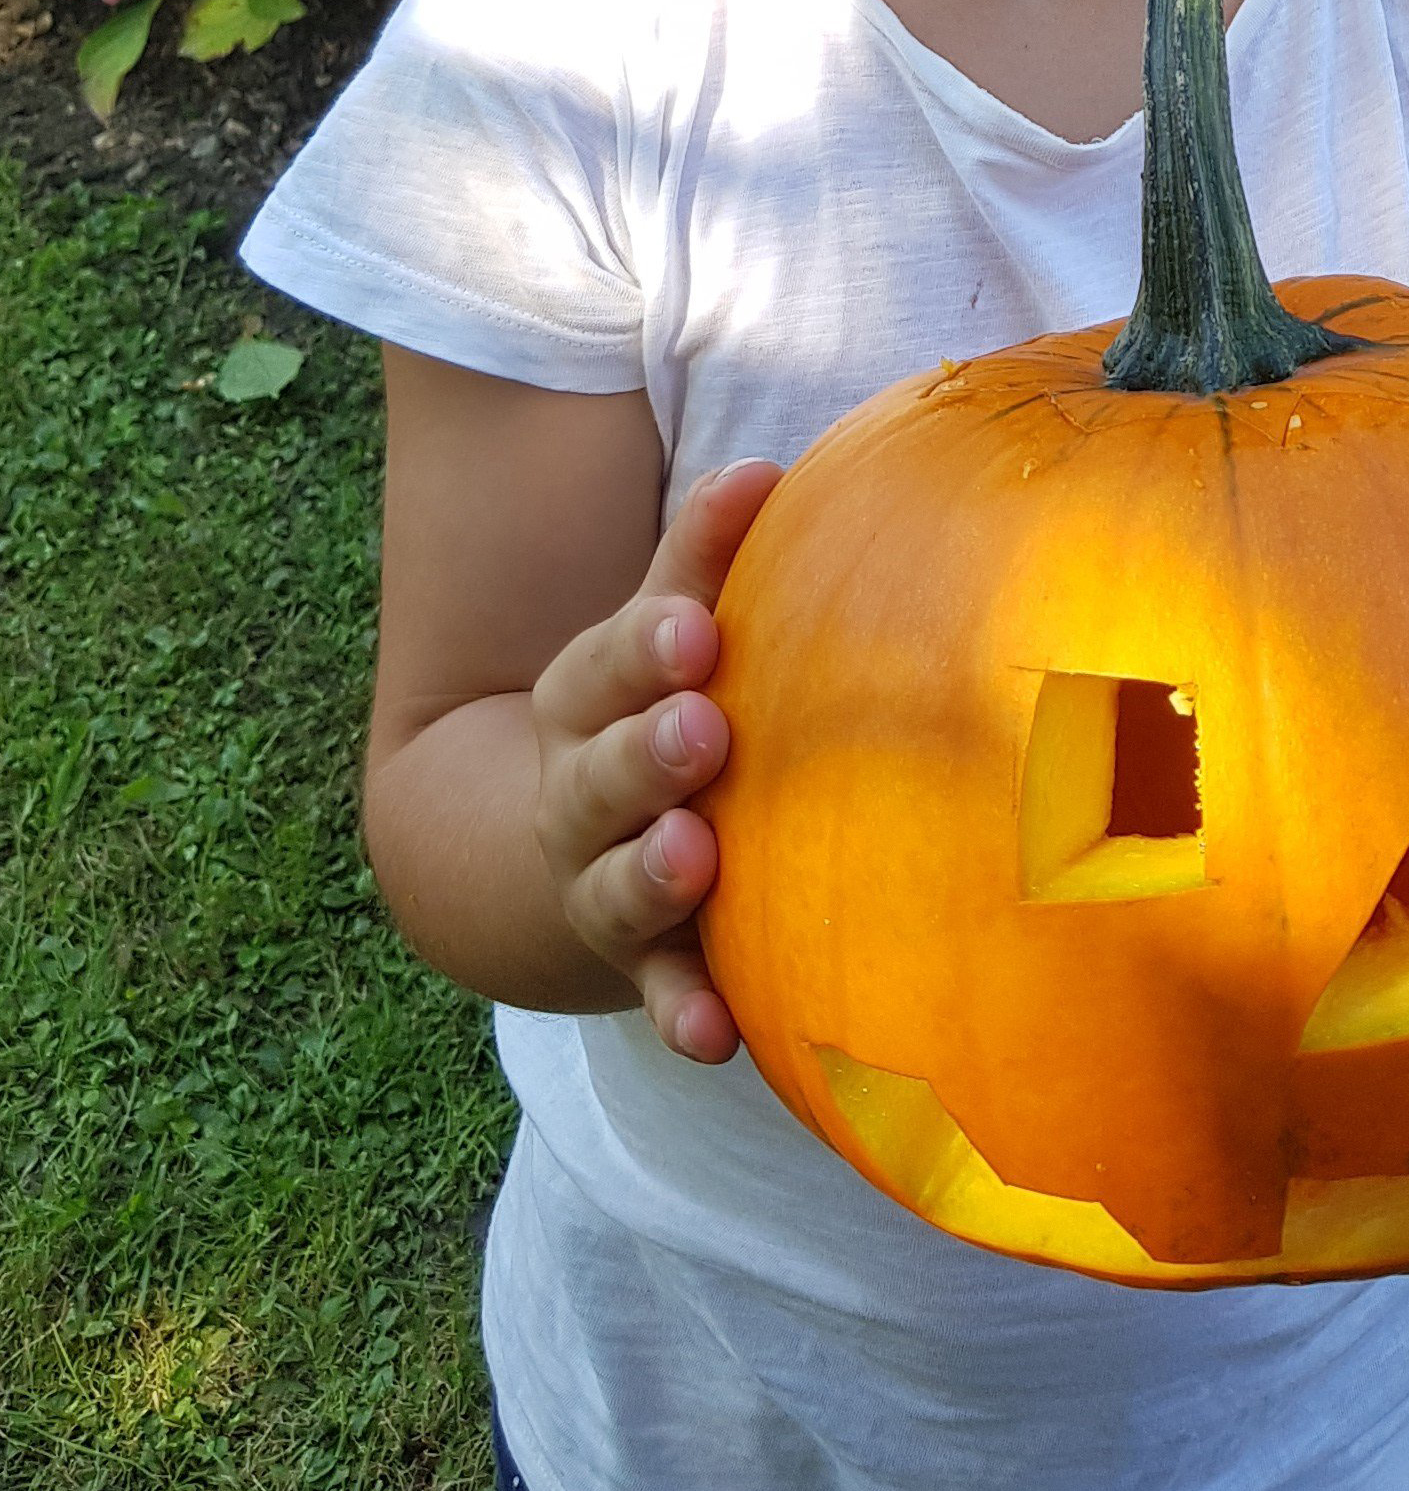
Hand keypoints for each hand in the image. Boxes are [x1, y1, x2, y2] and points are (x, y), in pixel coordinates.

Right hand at [531, 459, 782, 1062]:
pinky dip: (682, 1012)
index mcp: (584, 702)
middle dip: (646, 750)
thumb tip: (771, 468)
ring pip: (614, 883)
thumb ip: (703, 564)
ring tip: (692, 856)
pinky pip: (658, 992)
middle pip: (599, 773)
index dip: (646, 643)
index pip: (605, 665)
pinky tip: (715, 1039)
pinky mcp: (639, 963)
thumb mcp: (656, 641)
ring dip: (652, 874)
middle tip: (700, 727)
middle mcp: (577, 795)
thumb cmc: (643, 714)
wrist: (539, 854)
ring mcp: (600, 884)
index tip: (694, 626)